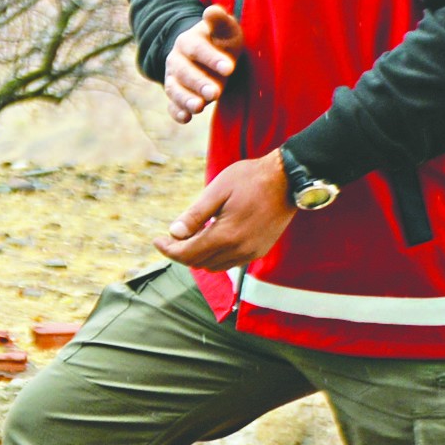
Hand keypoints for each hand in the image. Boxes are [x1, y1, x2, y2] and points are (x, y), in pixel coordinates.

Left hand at [155, 151, 290, 270]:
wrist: (287, 179)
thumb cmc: (250, 179)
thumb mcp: (217, 190)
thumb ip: (195, 215)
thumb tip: (174, 233)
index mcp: (227, 235)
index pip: (188, 254)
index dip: (168, 250)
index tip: (157, 240)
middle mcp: (240, 250)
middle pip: (199, 262)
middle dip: (180, 252)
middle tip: (170, 237)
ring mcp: (251, 253)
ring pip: (214, 266)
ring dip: (198, 255)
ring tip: (190, 235)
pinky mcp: (259, 250)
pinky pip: (229, 262)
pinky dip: (215, 254)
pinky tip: (211, 236)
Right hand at [164, 3, 240, 122]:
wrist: (208, 54)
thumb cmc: (221, 41)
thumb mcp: (225, 29)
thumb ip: (220, 21)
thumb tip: (211, 11)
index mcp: (188, 41)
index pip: (198, 49)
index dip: (212, 58)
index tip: (230, 68)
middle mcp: (176, 60)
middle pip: (184, 71)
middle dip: (199, 83)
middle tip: (216, 93)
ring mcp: (173, 78)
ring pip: (174, 89)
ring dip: (185, 99)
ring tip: (199, 107)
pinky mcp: (176, 94)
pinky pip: (172, 104)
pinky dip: (176, 112)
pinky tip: (186, 118)